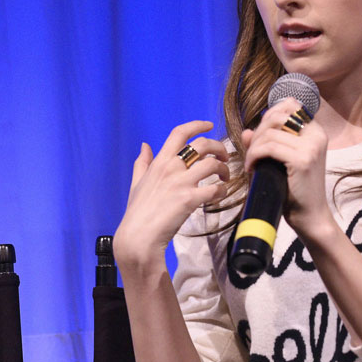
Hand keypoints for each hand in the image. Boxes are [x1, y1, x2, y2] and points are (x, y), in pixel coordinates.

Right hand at [113, 121, 229, 275]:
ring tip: (225, 177)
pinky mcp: (190, 199)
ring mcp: (181, 183)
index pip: (179, 133)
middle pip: (202, 145)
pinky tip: (220, 195)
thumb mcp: (136, 183)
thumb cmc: (137, 212)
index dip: (197, 125)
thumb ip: (142, 163)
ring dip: (224, 169)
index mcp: (159, 162)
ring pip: (213, 164)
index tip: (208, 125)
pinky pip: (215, 189)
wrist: (139, 236)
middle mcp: (171, 168)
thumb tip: (144, 146)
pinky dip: (222, 190)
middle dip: (218, 147)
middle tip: (224, 156)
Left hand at [241, 98, 334, 240]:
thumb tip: (246, 131)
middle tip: (251, 153)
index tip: (259, 134)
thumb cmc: (294, 189)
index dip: (269, 115)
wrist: (310, 216)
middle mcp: (316, 135)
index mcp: (315, 132)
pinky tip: (252, 169)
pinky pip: (268, 148)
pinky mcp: (302, 160)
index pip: (290, 106)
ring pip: (269, 133)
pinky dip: (254, 156)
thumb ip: (264, 143)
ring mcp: (311, 147)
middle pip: (276, 117)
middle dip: (257, 132)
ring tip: (251, 163)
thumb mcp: (279, 162)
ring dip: (253, 148)